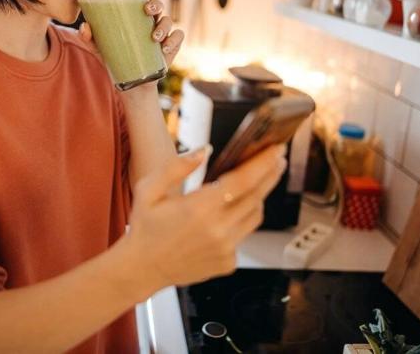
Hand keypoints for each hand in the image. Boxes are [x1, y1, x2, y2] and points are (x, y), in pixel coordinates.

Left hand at [77, 0, 184, 67]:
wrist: (132, 83)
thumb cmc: (117, 59)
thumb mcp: (100, 49)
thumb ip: (90, 38)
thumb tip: (84, 27)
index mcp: (137, 16)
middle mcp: (152, 22)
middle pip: (159, 5)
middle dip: (155, 4)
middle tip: (147, 11)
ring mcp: (164, 34)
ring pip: (169, 21)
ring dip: (163, 26)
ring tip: (154, 38)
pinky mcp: (172, 47)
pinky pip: (178, 37)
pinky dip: (174, 41)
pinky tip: (164, 49)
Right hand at [122, 143, 286, 294]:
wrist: (142, 268)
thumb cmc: (144, 228)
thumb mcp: (148, 189)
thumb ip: (177, 166)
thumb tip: (205, 150)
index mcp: (199, 209)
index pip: (243, 181)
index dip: (263, 163)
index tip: (275, 150)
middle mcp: (218, 230)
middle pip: (257, 197)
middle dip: (270, 174)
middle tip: (277, 158)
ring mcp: (226, 249)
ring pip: (255, 216)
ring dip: (258, 197)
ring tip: (255, 184)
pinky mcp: (228, 262)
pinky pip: (244, 235)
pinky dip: (241, 222)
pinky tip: (227, 216)